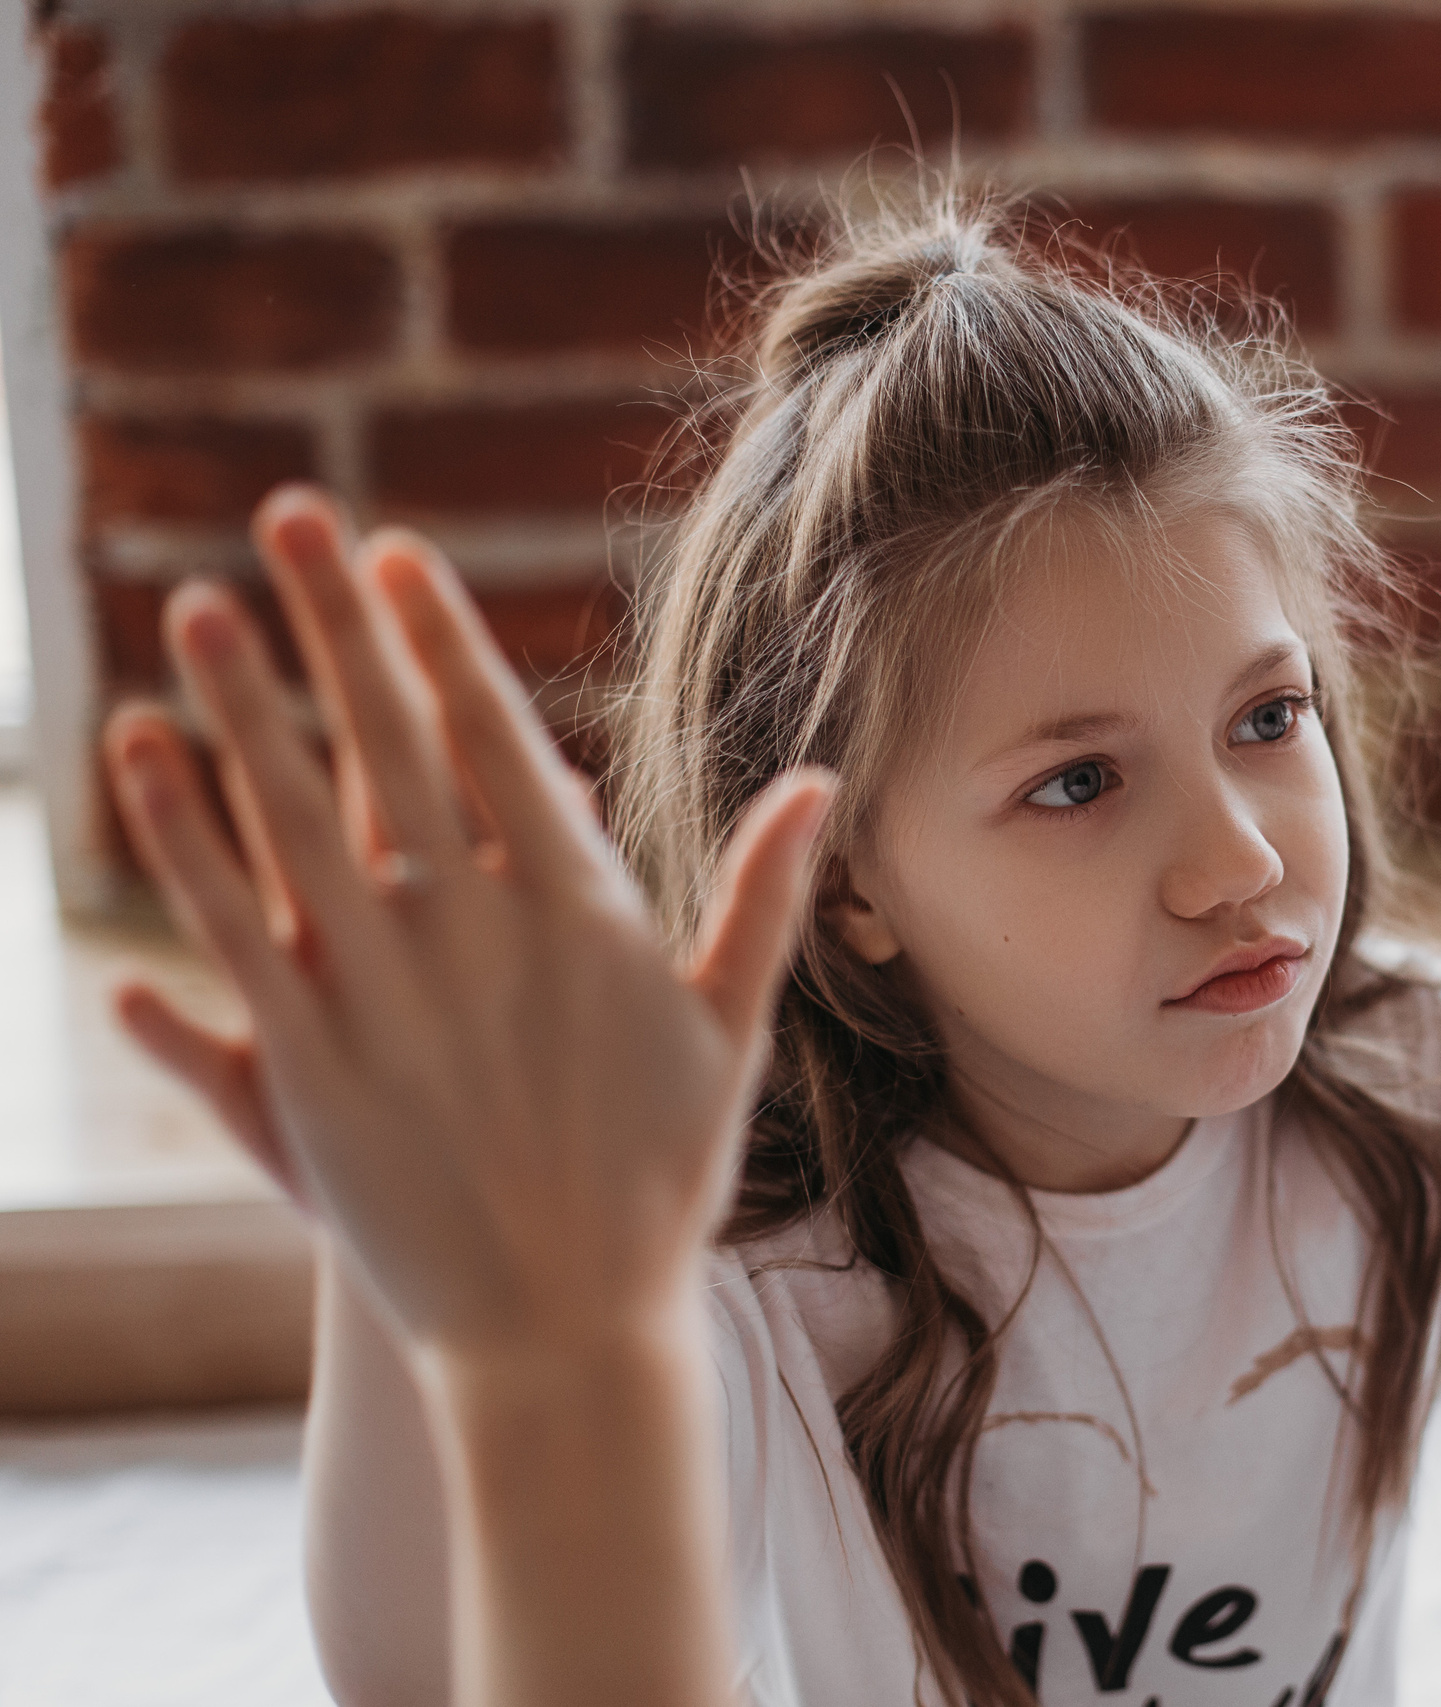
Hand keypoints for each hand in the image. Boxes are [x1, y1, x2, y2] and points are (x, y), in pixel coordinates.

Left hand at [103, 486, 833, 1365]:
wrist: (563, 1330)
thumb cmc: (658, 1179)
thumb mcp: (729, 1032)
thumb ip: (764, 899)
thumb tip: (821, 781)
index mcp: (582, 915)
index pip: (498, 744)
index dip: (442, 641)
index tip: (400, 554)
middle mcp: (477, 936)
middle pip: (391, 748)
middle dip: (339, 624)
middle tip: (294, 518)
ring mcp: (385, 997)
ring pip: (298, 818)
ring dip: (245, 700)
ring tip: (200, 602)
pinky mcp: (309, 1063)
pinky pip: (235, 926)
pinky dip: (188, 836)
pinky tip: (152, 755)